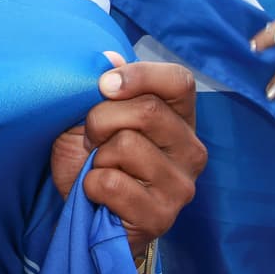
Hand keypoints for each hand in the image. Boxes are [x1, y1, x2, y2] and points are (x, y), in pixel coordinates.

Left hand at [51, 54, 204, 258]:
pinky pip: (112, 183)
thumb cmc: (91, 160)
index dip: (139, 75)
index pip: (179, 81)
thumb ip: (105, 89)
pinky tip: (99, 194)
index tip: (103, 85)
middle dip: (100, 120)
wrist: (83, 214)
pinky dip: (91, 185)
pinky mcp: (161, 216)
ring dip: (96, 158)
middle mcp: (191, 150)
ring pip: (126, 146)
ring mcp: (181, 186)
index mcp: (180, 119)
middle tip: (91, 138)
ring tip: (100, 169)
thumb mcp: (91, 117)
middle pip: (147, 111)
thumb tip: (110, 57)